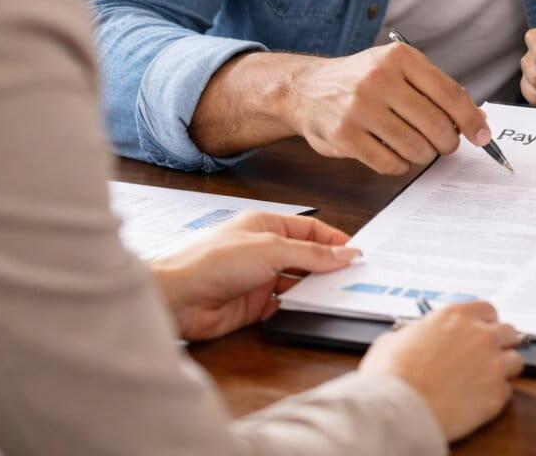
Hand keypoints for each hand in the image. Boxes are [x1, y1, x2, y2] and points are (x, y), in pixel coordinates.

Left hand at [150, 211, 359, 340]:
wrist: (178, 298)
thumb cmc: (212, 261)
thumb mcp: (271, 249)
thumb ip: (311, 254)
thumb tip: (344, 254)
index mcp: (265, 225)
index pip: (309, 231)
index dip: (334, 241)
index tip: (357, 253)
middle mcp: (263, 250)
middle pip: (306, 257)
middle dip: (328, 266)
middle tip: (355, 277)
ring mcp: (258, 279)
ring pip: (297, 283)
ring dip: (315, 288)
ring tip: (340, 294)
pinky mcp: (254, 306)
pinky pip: (285, 306)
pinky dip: (300, 308)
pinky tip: (314, 309)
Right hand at [292, 44, 492, 172]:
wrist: (306, 89)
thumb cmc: (362, 81)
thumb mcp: (398, 69)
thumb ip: (436, 90)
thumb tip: (479, 120)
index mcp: (399, 58)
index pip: (450, 93)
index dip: (472, 120)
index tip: (483, 136)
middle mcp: (379, 79)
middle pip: (436, 125)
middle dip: (448, 142)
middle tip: (445, 145)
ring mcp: (359, 108)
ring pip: (416, 148)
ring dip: (424, 155)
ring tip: (416, 148)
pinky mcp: (345, 136)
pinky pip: (390, 164)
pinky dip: (400, 165)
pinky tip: (395, 154)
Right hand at [360, 301, 523, 442]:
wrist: (397, 408)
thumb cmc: (391, 375)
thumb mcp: (395, 339)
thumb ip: (415, 333)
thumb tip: (414, 337)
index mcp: (456, 316)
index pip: (488, 310)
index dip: (484, 323)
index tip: (480, 331)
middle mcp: (480, 336)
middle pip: (509, 332)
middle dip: (501, 342)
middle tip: (487, 354)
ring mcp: (493, 365)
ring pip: (515, 361)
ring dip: (503, 369)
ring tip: (484, 379)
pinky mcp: (496, 395)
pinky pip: (507, 391)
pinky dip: (495, 395)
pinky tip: (477, 400)